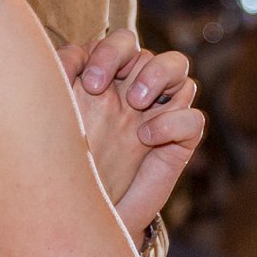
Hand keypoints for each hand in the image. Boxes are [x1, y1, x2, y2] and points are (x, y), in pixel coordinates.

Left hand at [62, 31, 204, 238]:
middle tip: (106, 92)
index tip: (90, 84)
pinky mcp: (180, 142)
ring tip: (135, 102)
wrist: (89, 213)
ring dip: (158, 76)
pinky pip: (194, 118)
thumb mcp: (62, 114)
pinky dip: (174, 122)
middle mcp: (140, 89)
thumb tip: (74, 52)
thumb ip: (65, 75)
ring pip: (179, 68)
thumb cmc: (72, 161)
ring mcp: (162, 113)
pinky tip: (146, 137)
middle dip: (131, 66)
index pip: (122, 42)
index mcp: (113, 78)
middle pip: (149, 51)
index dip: (109, 52)